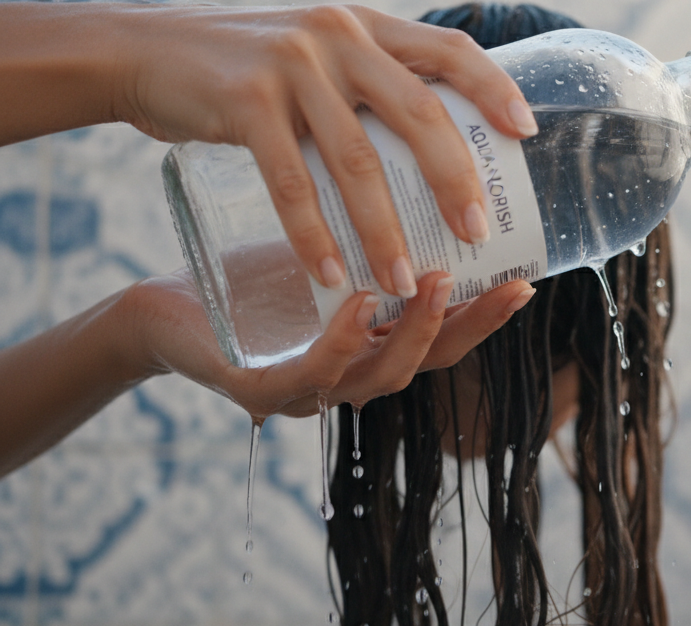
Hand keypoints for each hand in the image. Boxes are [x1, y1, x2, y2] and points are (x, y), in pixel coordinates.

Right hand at [110, 3, 536, 297]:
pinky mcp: (246, 102)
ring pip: (358, 161)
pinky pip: (293, 181)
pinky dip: (315, 236)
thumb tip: (441, 141)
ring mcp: (292, 66)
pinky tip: (334, 277)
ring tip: (406, 284)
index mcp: (368, 28)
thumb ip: (371, 83)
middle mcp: (338, 37)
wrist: (145, 52)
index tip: (526, 134)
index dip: (495, 89)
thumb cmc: (248, 68)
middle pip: (419, 112)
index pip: (450, 50)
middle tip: (476, 236)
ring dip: (386, 231)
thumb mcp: (319, 55)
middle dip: (455, 180)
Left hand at [126, 269, 534, 418]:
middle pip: (427, 362)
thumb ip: (369, 234)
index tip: (525, 280)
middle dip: (471, 327)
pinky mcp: (261, 388)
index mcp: (373, 348)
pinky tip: (361, 303)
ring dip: (416, 332)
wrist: (161, 309)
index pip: (443, 338)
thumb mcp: (321, 250)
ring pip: (381, 374)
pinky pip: (314, 373)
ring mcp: (310, 390)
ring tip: (438, 282)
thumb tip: (423, 165)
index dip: (487, 316)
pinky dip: (343, 342)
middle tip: (508, 287)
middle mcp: (351, 376)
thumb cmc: (246, 279)